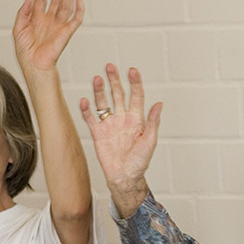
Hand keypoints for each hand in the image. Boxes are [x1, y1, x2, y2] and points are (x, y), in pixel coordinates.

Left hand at [13, 0, 83, 73]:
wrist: (34, 65)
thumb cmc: (25, 52)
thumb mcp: (18, 28)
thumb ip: (23, 12)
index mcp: (37, 19)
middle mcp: (49, 20)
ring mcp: (58, 25)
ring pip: (65, 5)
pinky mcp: (67, 32)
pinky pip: (76, 19)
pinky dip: (79, 9)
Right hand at [80, 64, 162, 214]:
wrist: (125, 177)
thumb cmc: (140, 162)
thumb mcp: (150, 141)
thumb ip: (152, 122)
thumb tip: (159, 104)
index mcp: (137, 119)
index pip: (136, 96)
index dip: (135, 83)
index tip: (132, 70)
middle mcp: (122, 118)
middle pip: (118, 94)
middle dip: (114, 80)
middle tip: (110, 66)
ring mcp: (109, 125)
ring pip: (103, 102)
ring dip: (100, 91)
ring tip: (97, 78)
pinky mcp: (98, 133)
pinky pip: (91, 118)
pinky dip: (86, 109)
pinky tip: (84, 100)